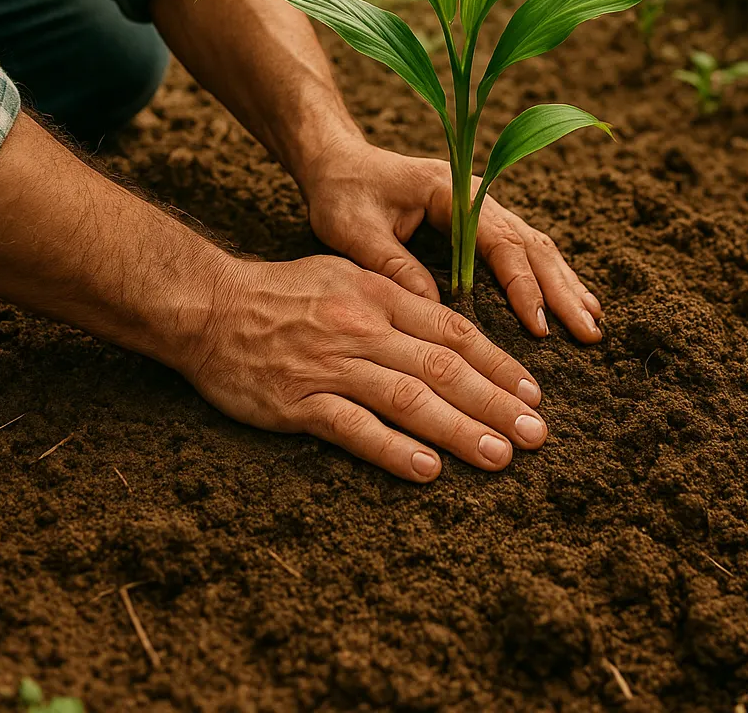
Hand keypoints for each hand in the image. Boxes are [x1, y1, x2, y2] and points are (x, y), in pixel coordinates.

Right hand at [186, 254, 547, 480]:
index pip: (453, 331)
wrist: (209, 306)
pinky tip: (428, 471)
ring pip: (408, 399)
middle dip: (495, 403)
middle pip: (442, 367)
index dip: (497, 363)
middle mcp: (363, 327)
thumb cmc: (283, 293)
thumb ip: (397, 300)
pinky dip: (393, 450)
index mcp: (379, 295)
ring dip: (459, 430)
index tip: (532, 392)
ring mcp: (331, 366)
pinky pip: (353, 428)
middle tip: (538, 434)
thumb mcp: (347, 276)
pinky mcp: (298, 402)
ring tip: (500, 456)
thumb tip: (451, 332)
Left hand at [298, 137, 603, 342]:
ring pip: (534, 246)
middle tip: (590, 333)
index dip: (522, 285)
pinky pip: (521, 251)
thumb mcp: (354, 229)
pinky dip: (548, 277)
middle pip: (530, 243)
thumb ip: (393, 265)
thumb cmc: (343, 193)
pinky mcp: (477, 224)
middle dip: (562, 289)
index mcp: (451, 191)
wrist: (337, 163)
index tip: (540, 327)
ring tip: (592, 322)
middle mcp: (476, 196)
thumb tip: (436, 310)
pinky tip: (569, 302)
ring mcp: (481, 208)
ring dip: (564, 284)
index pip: (499, 241)